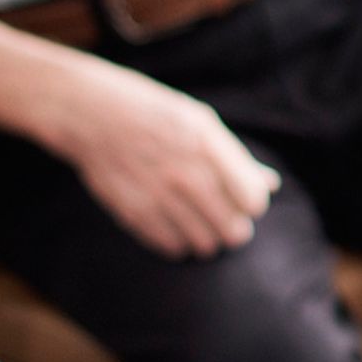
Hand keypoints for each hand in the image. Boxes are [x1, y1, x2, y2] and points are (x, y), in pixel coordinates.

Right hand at [49, 61, 278, 259]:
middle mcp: (185, 173)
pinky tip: (173, 223)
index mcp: (207, 144)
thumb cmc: (153, 113)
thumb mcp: (199, 121)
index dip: (253, 205)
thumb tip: (270, 184)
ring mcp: (158, 196)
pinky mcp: (133, 213)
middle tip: (224, 218)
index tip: (242, 199)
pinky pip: (172, 248)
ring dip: (207, 237)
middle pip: (234, 231)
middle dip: (235, 228)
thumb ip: (236, 157)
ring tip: (198, 221)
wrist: (91, 114)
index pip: (253, 201)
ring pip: (206, 245)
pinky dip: (178, 241)